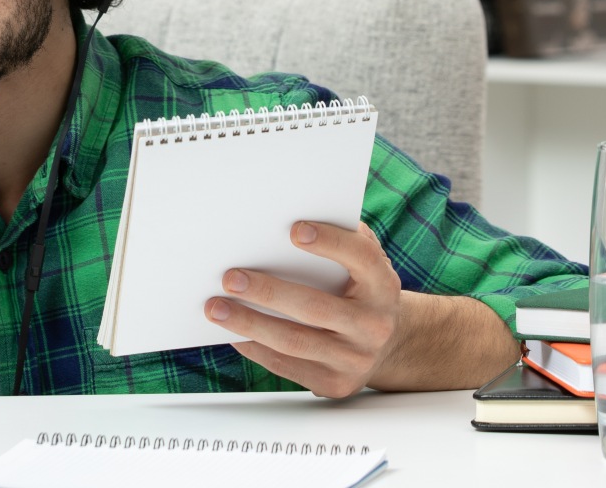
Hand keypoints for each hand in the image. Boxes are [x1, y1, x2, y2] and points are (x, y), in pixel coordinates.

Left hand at [204, 221, 403, 398]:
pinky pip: (287, 366)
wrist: (389, 345)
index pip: (361, 258)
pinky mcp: (334, 383)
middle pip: (315, 307)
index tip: (294, 229)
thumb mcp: (365, 263)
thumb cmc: (361, 290)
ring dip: (249, 324)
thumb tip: (285, 223)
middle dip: (268, 291)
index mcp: (383, 285)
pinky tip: (233, 332)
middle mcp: (374, 325)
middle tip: (230, 277)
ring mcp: (355, 359)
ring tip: (216, 308)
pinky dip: (255, 347)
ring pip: (294, 341)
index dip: (330, 242)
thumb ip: (341, 239)